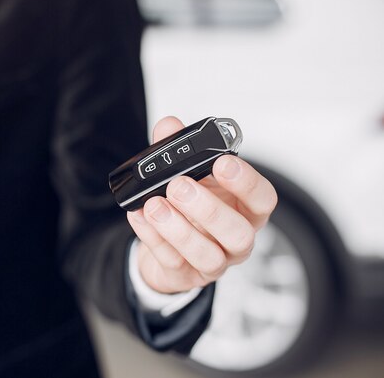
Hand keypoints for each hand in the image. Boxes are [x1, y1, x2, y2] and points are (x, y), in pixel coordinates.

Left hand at [127, 116, 277, 293]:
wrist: (169, 245)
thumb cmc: (188, 206)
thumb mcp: (187, 174)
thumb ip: (178, 150)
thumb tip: (168, 126)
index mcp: (245, 209)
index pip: (263, 199)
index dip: (247, 182)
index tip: (223, 162)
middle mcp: (236, 239)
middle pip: (239, 233)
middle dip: (209, 209)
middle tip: (179, 186)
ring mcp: (214, 262)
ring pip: (208, 256)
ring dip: (179, 230)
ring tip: (155, 205)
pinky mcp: (186, 276)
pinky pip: (172, 262)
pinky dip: (152, 238)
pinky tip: (138, 216)